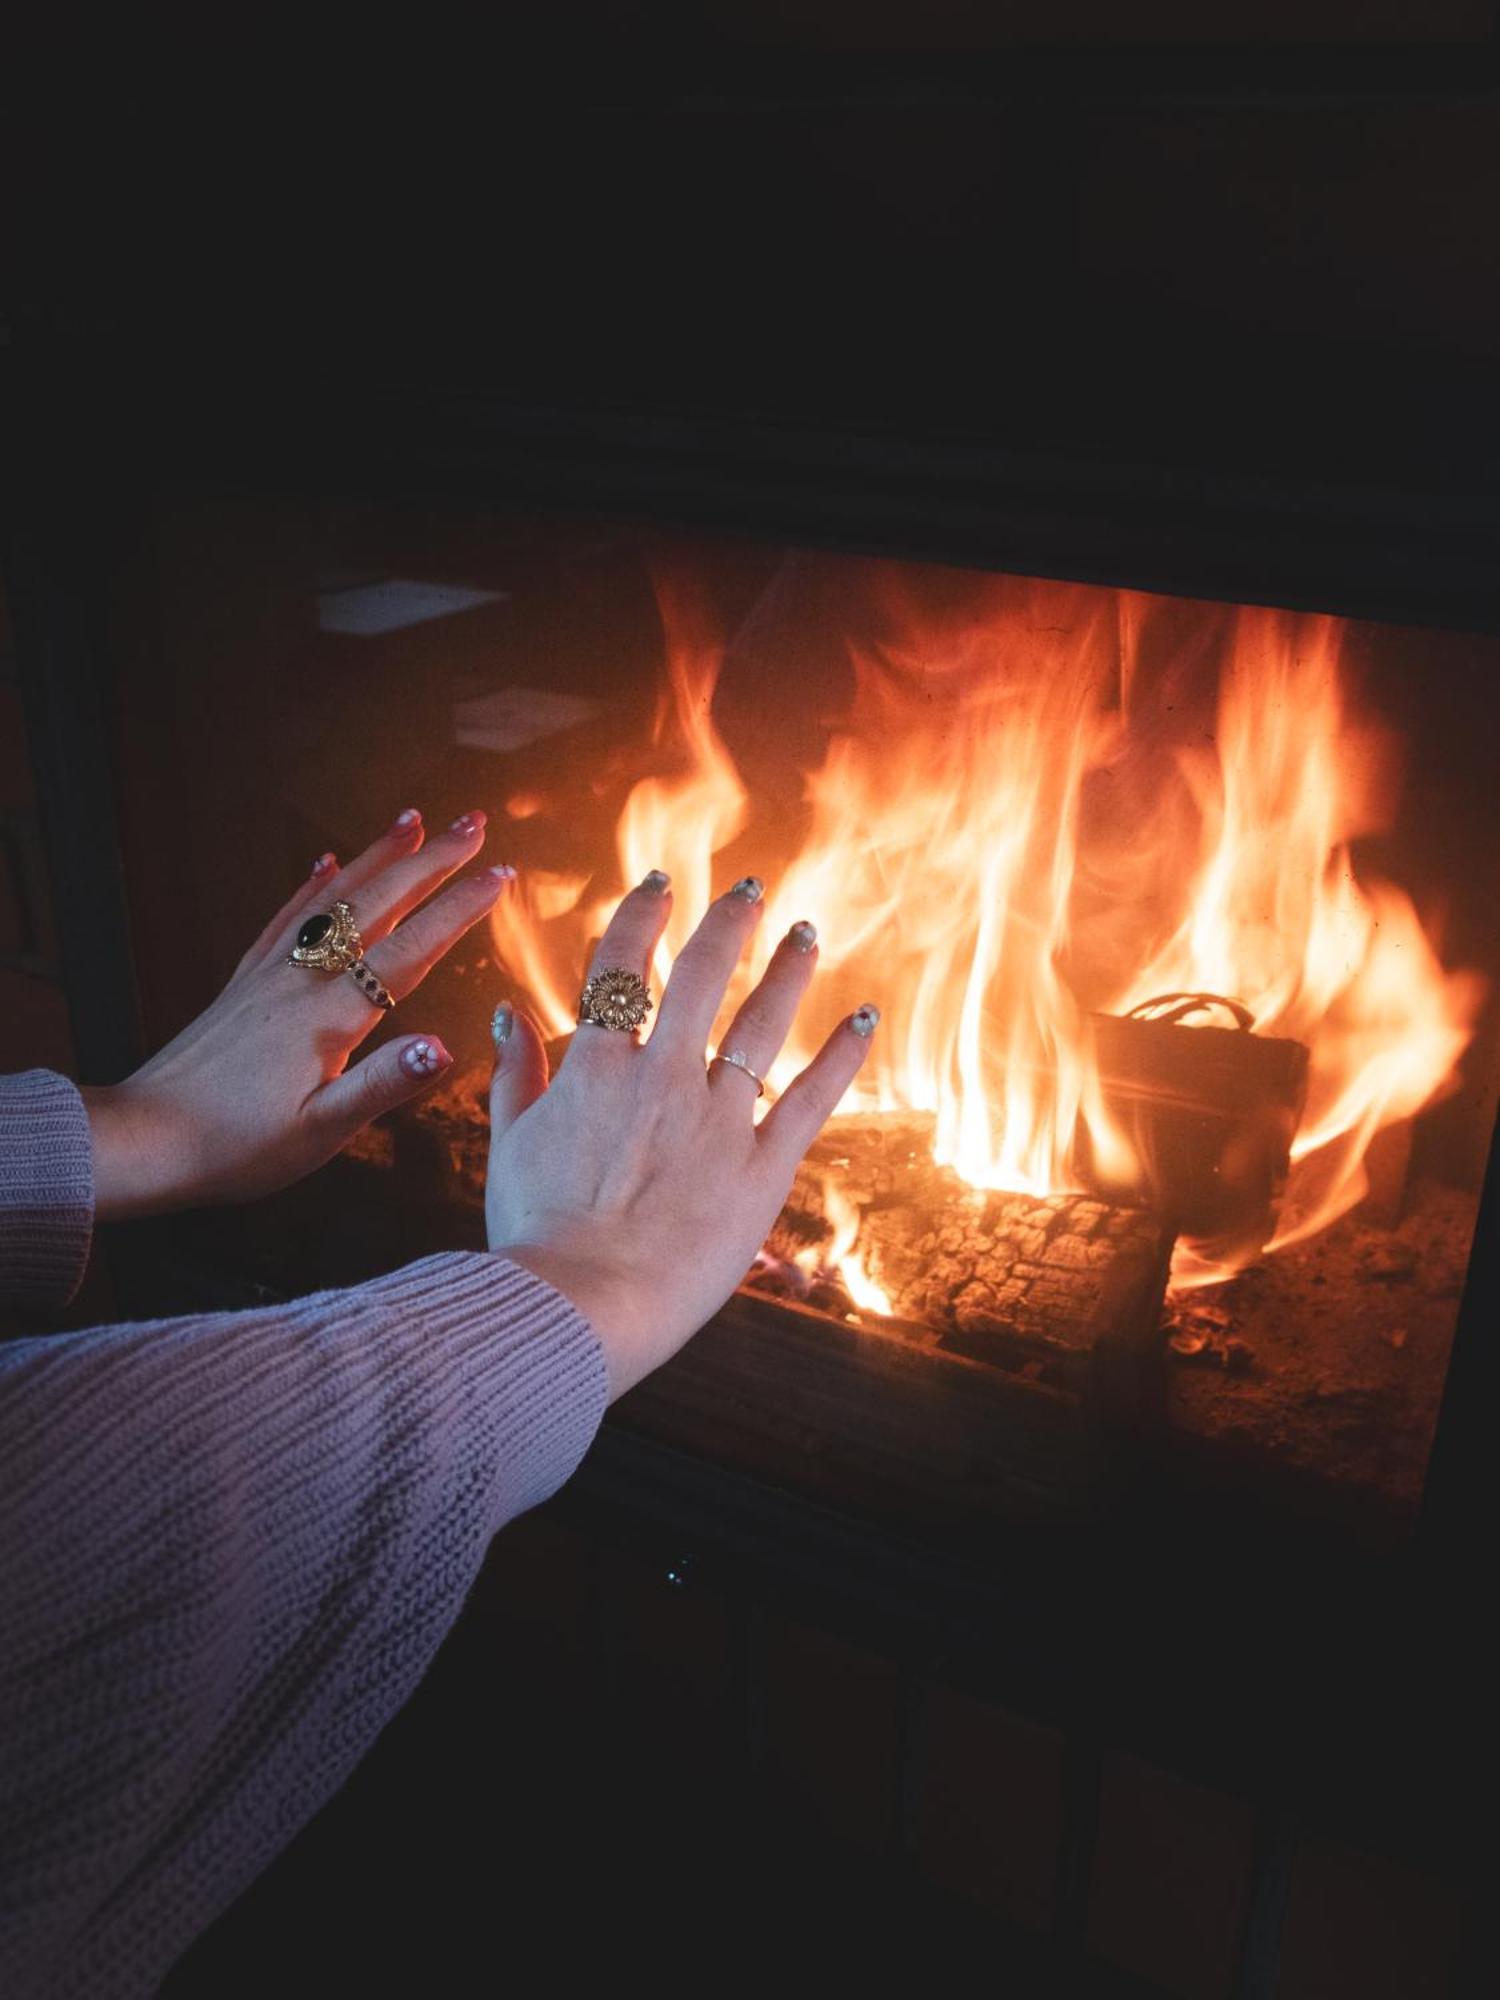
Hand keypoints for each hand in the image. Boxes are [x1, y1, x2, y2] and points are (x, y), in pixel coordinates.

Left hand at [82, 809, 511, 1219]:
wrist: (147, 1139)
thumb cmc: (236, 1146)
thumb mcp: (320, 1131)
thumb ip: (383, 1085)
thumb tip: (443, 1047)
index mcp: (330, 1017)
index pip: (411, 948)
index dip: (459, 909)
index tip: (500, 875)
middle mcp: (302, 980)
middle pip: (377, 904)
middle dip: (431, 860)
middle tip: (473, 824)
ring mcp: (270, 975)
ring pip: (333, 899)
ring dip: (378, 856)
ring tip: (412, 822)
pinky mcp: (244, 983)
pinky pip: (285, 919)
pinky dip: (312, 886)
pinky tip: (325, 865)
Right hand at [486, 874, 878, 1398]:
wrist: (582, 1305)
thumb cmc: (536, 1234)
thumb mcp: (510, 1145)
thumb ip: (516, 1073)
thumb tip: (507, 1013)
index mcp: (596, 1068)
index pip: (620, 969)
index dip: (641, 917)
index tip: (659, 886)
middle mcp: (662, 1077)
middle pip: (701, 976)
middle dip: (727, 923)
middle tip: (749, 889)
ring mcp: (717, 1119)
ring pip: (760, 1023)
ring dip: (787, 970)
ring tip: (805, 931)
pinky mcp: (762, 1167)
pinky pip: (811, 1097)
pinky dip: (841, 1054)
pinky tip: (863, 1015)